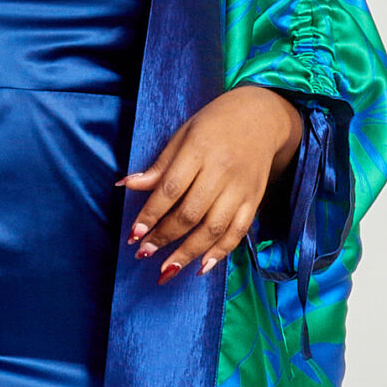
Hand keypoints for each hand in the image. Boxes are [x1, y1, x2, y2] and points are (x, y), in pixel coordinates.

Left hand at [121, 87, 304, 282]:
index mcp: (199, 150)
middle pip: (191, 213)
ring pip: (214, 228)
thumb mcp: (182, 135)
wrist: (261, 117)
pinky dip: (220, 252)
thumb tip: (126, 185)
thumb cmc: (214, 124)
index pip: (170, 189)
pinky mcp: (254, 200)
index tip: (133, 236)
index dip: (150, 215)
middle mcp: (221, 172)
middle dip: (165, 237)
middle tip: (144, 253)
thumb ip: (159, 166)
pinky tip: (202, 267)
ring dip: (188, 253)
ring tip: (167, 269)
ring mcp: (240, 188)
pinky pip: (238, 232)